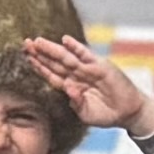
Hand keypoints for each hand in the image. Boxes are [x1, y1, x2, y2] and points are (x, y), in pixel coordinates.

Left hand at [23, 32, 153, 135]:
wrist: (127, 112)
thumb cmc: (106, 114)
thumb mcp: (86, 114)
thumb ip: (76, 103)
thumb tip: (68, 89)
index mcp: (71, 86)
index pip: (51, 74)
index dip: (39, 66)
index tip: (26, 58)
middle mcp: (77, 75)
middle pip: (55, 62)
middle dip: (40, 54)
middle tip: (25, 44)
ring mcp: (88, 69)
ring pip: (66, 57)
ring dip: (52, 49)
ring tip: (38, 41)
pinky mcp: (101, 66)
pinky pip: (86, 55)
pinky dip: (76, 47)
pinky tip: (65, 40)